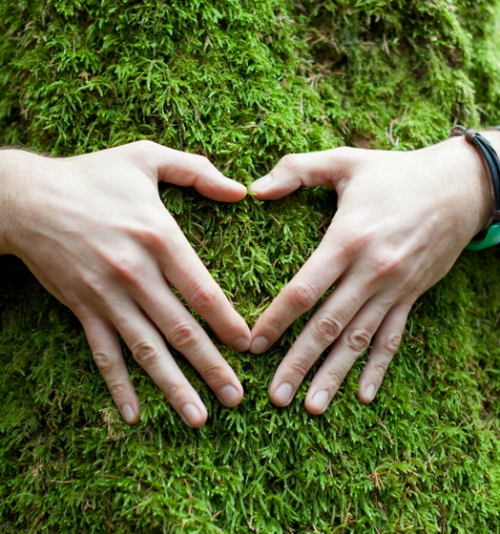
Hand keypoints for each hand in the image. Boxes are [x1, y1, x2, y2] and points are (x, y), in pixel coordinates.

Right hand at [0, 141, 250, 426]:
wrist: (27, 197)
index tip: (249, 347)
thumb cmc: (92, 176)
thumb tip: (240, 190)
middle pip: (181, 330)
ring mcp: (107, 296)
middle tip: (236, 397)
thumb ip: (197, 170)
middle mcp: (136, 273)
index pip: (203, 292)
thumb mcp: (147, 157)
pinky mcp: (82, 308)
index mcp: (159, 237)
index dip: (228, 323)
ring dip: (174, 386)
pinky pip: (103, 353)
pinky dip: (118, 385)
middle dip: (211, 367)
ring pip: (146, 350)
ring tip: (199, 418)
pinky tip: (133, 415)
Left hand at [249, 132, 497, 413]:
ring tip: (312, 407)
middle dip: (299, 363)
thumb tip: (254, 188)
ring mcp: (393, 289)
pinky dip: (378, 368)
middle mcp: (370, 272)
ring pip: (359, 341)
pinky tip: (363, 394)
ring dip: (334, 375)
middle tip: (276, 397)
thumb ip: (296, 170)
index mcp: (347, 240)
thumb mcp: (344, 161)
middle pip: (328, 326)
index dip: (276, 320)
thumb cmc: (394, 173)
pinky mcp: (411, 297)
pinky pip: (393, 338)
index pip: (302, 290)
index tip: (254, 345)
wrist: (459, 187)